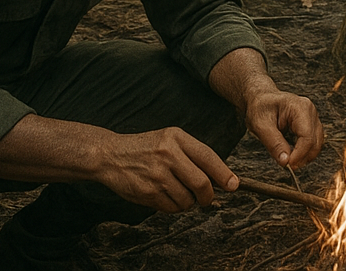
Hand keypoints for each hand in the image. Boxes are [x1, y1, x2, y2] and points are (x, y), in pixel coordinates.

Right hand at [97, 127, 236, 213]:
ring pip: (187, 199)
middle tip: (206, 199)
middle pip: (201, 183)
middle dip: (208, 196)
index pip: (207, 156)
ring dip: (187, 202)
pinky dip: (173, 207)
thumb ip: (191, 154)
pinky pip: (171, 208)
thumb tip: (218, 177)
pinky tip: (164, 195)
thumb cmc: (145, 148)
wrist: (111, 155)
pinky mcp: (148, 191)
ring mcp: (158, 173)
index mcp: (176, 137)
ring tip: (177, 191)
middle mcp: (168, 154)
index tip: (234, 184)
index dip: (223, 173)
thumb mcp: (168, 140)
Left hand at [243, 87, 323, 170]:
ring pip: (316, 145)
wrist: (260, 99)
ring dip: (304, 157)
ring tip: (287, 158)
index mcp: (300, 107)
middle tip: (286, 165)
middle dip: (301, 158)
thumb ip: (274, 143)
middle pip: (314, 143)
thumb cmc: (260, 107)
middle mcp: (310, 111)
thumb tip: (285, 162)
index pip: (307, 137)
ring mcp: (312, 118)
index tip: (288, 165)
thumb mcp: (260, 125)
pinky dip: (304, 152)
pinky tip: (291, 152)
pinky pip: (313, 144)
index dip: (299, 155)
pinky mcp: (311, 125)